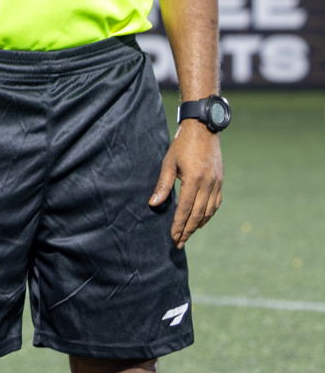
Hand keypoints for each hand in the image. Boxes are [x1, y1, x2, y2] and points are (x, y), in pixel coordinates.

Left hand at [149, 123, 222, 247]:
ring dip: (198, 225)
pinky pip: (216, 203)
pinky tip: (201, 220)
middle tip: (179, 243)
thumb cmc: (181, 145)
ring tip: (188, 234)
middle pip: (198, 214)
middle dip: (188, 230)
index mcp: (193, 180)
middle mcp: (208, 185)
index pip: (185, 209)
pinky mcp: (220, 182)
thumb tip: (153, 204)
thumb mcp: (168, 163)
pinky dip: (208, 214)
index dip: (179, 225)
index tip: (173, 237)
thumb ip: (162, 185)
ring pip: (208, 211)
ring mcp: (216, 184)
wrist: (203, 130)